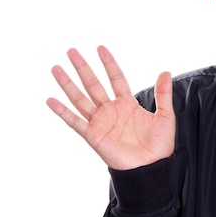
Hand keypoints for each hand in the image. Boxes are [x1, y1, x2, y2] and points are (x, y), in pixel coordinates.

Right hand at [46, 46, 175, 169]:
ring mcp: (100, 122)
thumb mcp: (165, 116)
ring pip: (80, 98)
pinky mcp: (93, 135)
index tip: (100, 48)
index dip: (108, 63)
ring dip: (67, 84)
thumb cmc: (159, 145)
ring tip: (56, 68)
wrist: (150, 168)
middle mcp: (111, 110)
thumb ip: (163, 94)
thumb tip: (165, 71)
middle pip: (93, 84)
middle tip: (71, 51)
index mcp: (127, 104)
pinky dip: (62, 111)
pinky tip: (51, 100)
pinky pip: (74, 121)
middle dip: (82, 67)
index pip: (115, 78)